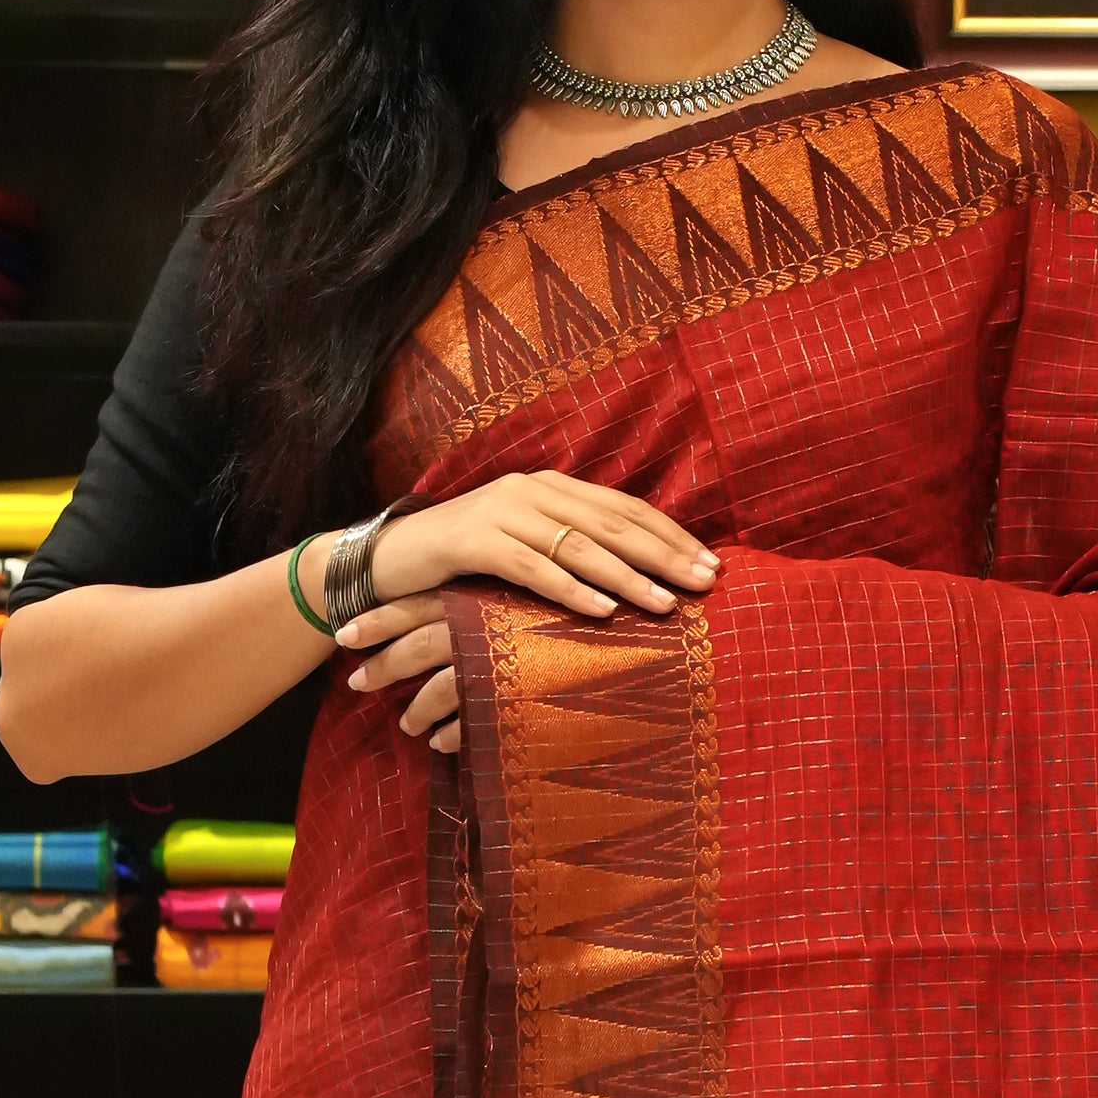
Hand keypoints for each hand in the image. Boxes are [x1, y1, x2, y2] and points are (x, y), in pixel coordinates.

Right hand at [339, 472, 717, 758]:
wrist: (387, 558)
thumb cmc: (463, 563)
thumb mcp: (523, 548)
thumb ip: (569, 551)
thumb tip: (633, 579)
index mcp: (550, 487)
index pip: (625, 508)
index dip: (671, 535)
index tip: (710, 564)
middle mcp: (531, 490)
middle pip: (613, 523)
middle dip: (664, 554)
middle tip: (704, 582)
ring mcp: (501, 511)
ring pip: (579, 544)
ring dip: (627, 576)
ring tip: (665, 605)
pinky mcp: (472, 540)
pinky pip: (532, 567)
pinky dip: (571, 590)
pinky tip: (604, 610)